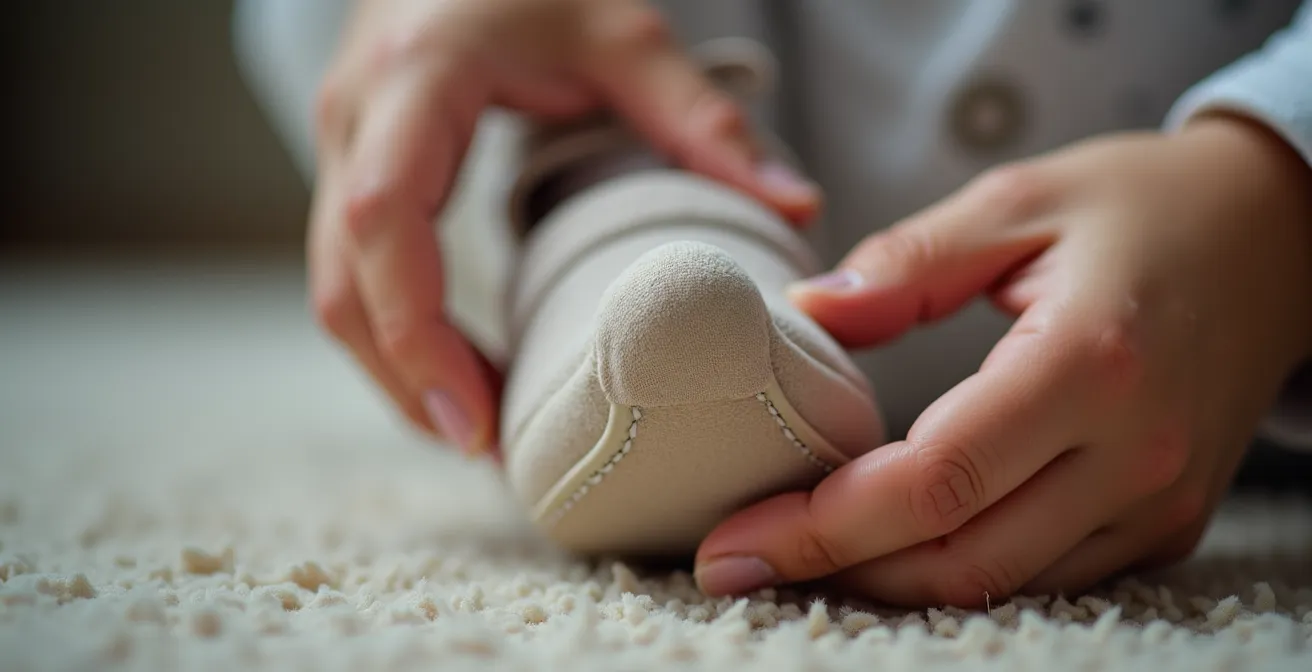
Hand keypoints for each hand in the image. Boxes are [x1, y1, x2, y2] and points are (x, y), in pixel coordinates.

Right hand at [309, 0, 820, 454]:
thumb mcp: (623, 32)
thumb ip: (701, 117)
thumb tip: (796, 207)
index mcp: (418, 80)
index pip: (383, 222)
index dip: (416, 333)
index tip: (475, 418)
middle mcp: (356, 118)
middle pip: (343, 282)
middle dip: (405, 379)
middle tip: (488, 448)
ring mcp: (340, 143)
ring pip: (337, 288)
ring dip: (399, 368)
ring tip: (482, 427)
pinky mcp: (349, 167)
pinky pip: (352, 274)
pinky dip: (399, 334)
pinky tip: (460, 371)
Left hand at [693, 115, 1311, 605]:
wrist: (1275, 236)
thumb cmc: (1141, 206)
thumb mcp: (1018, 200)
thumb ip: (907, 262)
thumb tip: (806, 313)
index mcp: (1088, 362)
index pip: (934, 481)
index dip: (822, 527)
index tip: (732, 542)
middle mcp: (1134, 451)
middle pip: (959, 558)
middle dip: (836, 572)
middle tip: (737, 561)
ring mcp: (1159, 500)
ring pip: (1001, 585)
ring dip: (890, 583)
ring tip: (800, 556)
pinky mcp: (1166, 521)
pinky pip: (1048, 578)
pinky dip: (961, 573)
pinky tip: (892, 548)